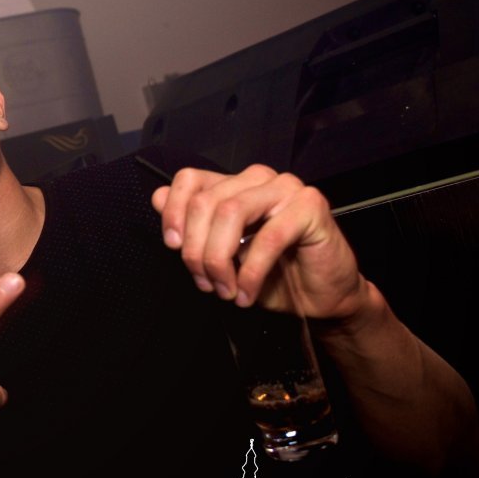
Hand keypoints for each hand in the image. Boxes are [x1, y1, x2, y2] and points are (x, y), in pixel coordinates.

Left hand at [150, 164, 368, 320]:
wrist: (320, 297)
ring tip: (225, 289)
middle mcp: (258, 179)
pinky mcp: (310, 206)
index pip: (190, 180)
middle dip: (196, 250)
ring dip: (220, 259)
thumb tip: (157, 197)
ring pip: (231, 212)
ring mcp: (286, 188)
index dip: (173, 212)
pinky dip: (251, 271)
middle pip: (206, 201)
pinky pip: (268, 237)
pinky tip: (247, 292)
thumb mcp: (221, 254)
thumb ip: (193, 227)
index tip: (171, 246)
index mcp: (234, 185)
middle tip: (204, 282)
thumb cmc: (272, 275)